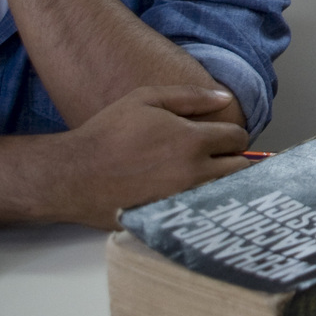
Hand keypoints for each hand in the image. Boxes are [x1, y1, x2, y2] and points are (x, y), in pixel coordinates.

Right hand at [44, 84, 248, 227]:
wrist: (74, 174)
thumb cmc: (108, 133)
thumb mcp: (146, 99)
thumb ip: (190, 96)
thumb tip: (224, 99)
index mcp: (192, 140)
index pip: (238, 138)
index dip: (232, 136)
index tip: (220, 138)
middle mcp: (193, 172)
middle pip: (240, 169)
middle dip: (234, 160)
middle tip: (216, 158)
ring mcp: (182, 200)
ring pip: (225, 192)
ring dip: (222, 183)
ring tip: (202, 175)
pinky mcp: (170, 219)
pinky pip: (202, 212)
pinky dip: (203, 204)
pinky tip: (188, 194)